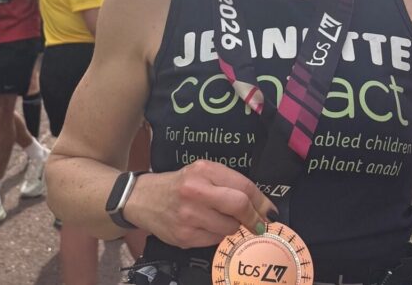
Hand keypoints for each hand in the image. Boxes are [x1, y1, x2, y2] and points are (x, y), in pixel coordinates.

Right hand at [125, 160, 276, 248]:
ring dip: (235, 227)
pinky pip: (215, 240)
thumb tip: (261, 205)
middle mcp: (195, 191)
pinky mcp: (184, 237)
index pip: (243, 186)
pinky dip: (218, 236)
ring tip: (224, 221)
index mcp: (203, 171)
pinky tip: (209, 228)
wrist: (141, 199)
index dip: (262, 201)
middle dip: (255, 217)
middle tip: (259, 223)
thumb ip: (228, 183)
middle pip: (240, 206)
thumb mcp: (200, 173)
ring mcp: (189, 216)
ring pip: (230, 227)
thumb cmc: (177, 185)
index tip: (270, 210)